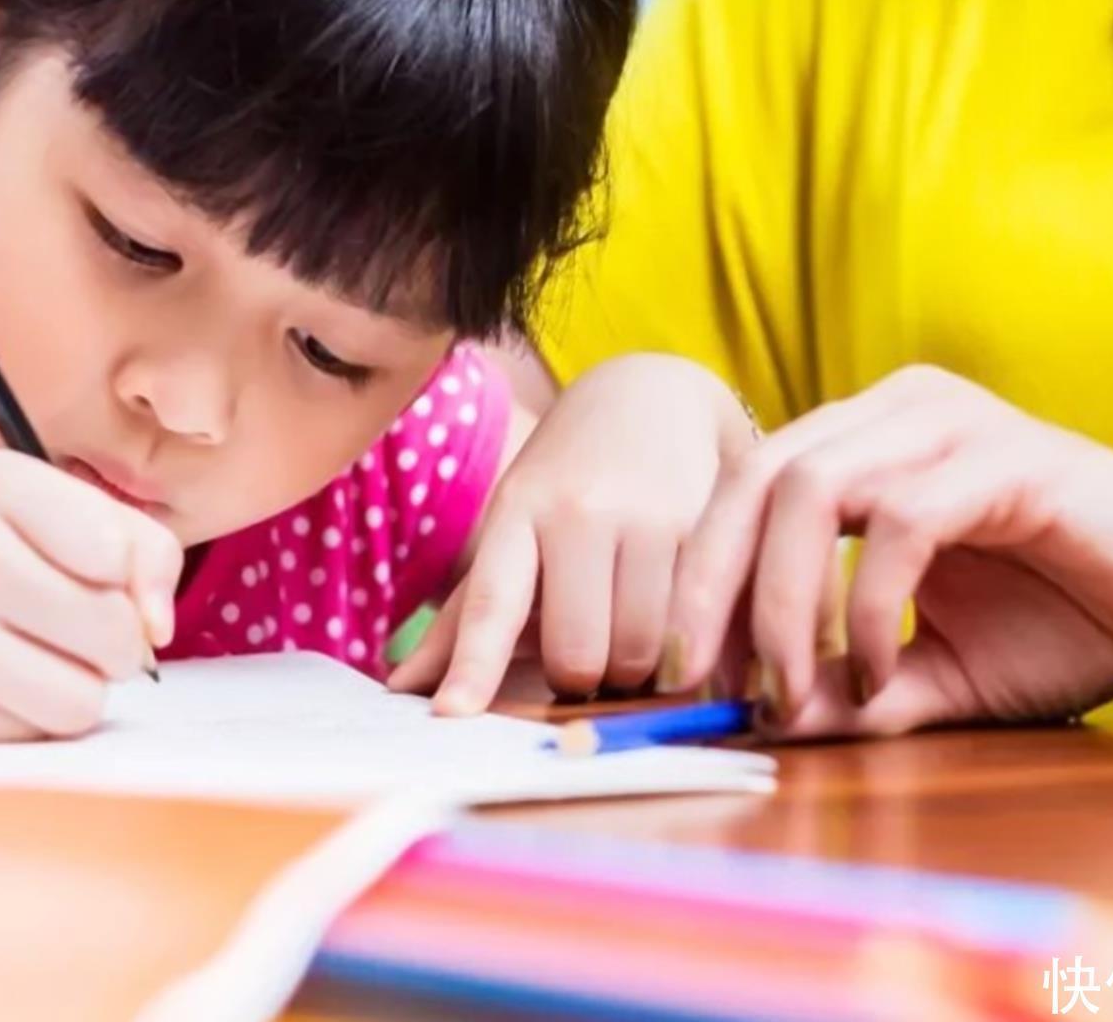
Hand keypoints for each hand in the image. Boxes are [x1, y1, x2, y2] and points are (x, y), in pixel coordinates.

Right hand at [0, 450, 181, 739]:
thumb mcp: (55, 510)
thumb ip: (138, 547)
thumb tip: (157, 628)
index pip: (120, 548)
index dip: (132, 575)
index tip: (100, 574)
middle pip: (115, 629)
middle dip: (116, 638)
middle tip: (69, 620)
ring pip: (89, 694)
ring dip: (85, 683)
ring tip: (41, 653)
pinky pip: (49, 729)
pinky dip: (45, 713)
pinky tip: (6, 683)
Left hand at [388, 354, 749, 713]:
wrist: (651, 396)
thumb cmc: (567, 481)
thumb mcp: (512, 528)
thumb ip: (466, 614)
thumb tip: (402, 688)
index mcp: (517, 513)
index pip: (490, 602)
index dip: (473, 664)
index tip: (452, 716)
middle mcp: (579, 511)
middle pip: (579, 653)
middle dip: (583, 678)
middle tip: (590, 657)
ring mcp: (648, 517)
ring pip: (643, 652)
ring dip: (637, 668)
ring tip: (633, 632)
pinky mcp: (709, 528)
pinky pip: (696, 630)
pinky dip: (684, 648)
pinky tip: (679, 620)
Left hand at [668, 365, 1112, 735]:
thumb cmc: (1078, 621)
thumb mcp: (939, 672)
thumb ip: (852, 689)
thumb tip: (757, 723)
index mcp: (870, 442)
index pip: (741, 491)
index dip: (696, 580)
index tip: (683, 677)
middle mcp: (899, 413)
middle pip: (752, 480)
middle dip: (710, 590)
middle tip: (707, 686)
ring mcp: (951, 424)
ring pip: (808, 489)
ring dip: (780, 604)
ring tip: (790, 690)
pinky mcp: (1005, 459)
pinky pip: (897, 523)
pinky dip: (868, 608)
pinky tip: (880, 675)